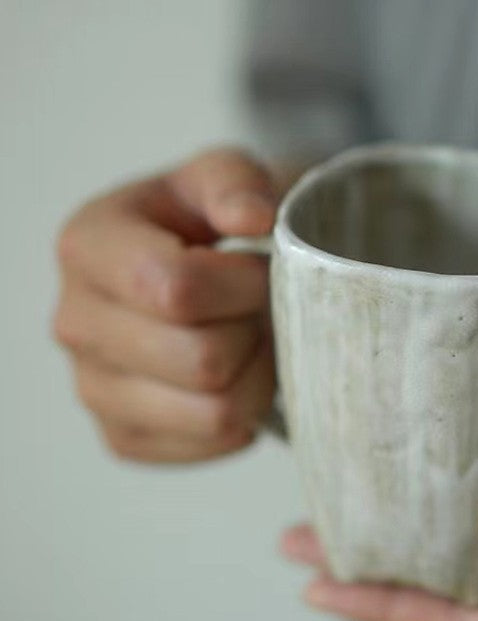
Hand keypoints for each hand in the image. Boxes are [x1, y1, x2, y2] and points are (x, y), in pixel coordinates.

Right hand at [54, 147, 280, 462]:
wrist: (193, 272)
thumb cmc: (208, 222)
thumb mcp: (222, 176)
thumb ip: (236, 182)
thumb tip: (252, 219)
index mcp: (88, 248)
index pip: (175, 291)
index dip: (242, 286)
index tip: (257, 268)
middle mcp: (74, 323)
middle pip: (201, 360)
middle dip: (255, 331)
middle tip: (260, 308)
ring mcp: (93, 388)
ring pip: (213, 412)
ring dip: (258, 375)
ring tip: (252, 339)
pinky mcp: (124, 435)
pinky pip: (210, 443)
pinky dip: (245, 414)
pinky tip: (237, 375)